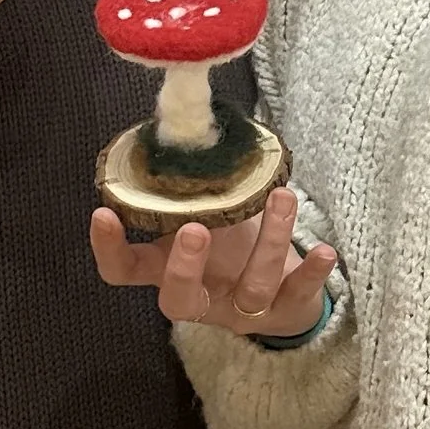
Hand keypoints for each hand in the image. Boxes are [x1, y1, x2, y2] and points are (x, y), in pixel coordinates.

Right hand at [90, 185, 336, 342]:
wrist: (283, 293)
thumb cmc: (232, 242)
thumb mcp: (204, 213)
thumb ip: (189, 184)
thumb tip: (181, 117)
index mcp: (168, 270)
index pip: (124, 270)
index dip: (110, 249)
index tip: (104, 213)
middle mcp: (201, 296)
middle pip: (178, 299)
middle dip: (185, 266)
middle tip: (196, 229)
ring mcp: (241, 309)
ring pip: (250, 288)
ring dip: (268, 242)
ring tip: (281, 197)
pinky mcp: (284, 311)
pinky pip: (297, 296)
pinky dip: (312, 274)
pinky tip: (326, 251)